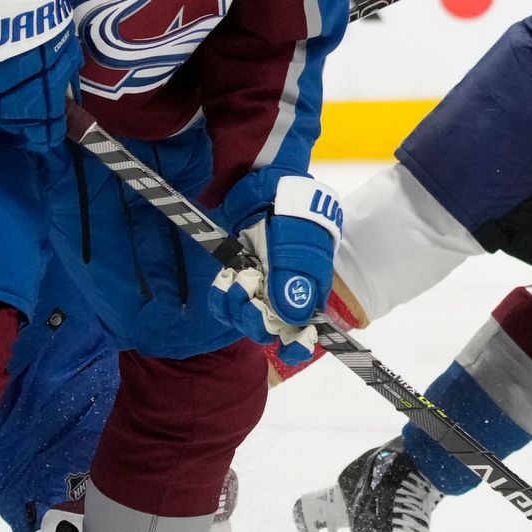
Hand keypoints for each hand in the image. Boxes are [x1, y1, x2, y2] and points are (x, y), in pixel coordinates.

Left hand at [210, 172, 342, 364]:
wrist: (267, 183)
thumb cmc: (292, 214)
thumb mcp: (298, 247)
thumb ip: (294, 282)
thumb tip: (295, 321)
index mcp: (309, 291)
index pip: (306, 332)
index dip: (296, 346)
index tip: (286, 348)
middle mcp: (285, 294)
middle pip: (271, 329)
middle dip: (257, 320)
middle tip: (250, 296)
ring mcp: (260, 286)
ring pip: (245, 318)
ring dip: (237, 307)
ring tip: (236, 282)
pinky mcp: (238, 276)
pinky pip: (225, 302)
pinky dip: (222, 297)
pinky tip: (225, 281)